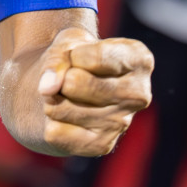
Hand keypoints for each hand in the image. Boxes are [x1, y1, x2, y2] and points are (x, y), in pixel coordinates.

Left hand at [36, 27, 153, 155]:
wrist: (69, 88)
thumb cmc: (75, 57)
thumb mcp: (67, 41)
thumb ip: (57, 57)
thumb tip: (47, 89)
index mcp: (139, 59)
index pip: (95, 57)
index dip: (73, 54)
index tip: (78, 55)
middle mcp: (138, 94)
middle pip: (76, 83)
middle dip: (60, 79)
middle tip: (68, 79)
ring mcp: (122, 123)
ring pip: (62, 108)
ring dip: (52, 100)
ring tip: (65, 96)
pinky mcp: (102, 146)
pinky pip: (56, 133)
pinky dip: (50, 122)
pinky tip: (66, 117)